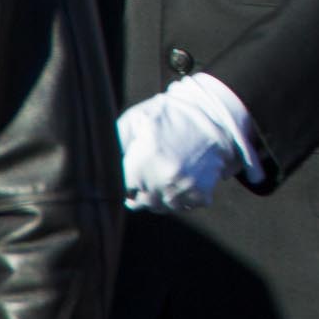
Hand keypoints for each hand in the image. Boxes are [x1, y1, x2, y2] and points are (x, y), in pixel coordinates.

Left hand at [118, 76, 253, 212]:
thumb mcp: (137, 118)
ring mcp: (183, 188)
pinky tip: (185, 178)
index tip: (132, 171)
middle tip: (151, 171)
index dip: (125, 181)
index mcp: (142, 161)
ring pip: (162, 207)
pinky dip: (185, 197)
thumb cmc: (173, 113)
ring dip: (162, 195)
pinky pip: (185, 206)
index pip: (120, 190)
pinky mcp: (202, 192)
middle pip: (140, 203)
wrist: (219, 112)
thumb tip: (100, 162)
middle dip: (141, 190)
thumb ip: (115, 141)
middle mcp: (161, 179)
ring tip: (168, 173)